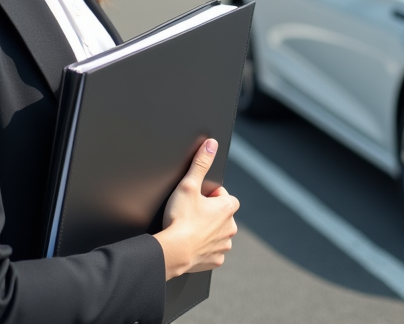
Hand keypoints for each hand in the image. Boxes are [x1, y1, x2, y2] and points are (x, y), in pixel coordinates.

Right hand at [153, 139, 239, 279]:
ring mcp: (223, 245)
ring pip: (218, 233)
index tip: (197, 199)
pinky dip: (204, 248)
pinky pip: (212, 251)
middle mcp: (230, 227)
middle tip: (191, 214)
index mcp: (227, 208)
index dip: (210, 195)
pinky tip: (192, 244)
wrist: (173, 251)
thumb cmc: (180, 219)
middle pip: (222, 215)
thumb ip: (200, 163)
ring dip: (208, 231)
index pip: (224, 195)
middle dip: (210, 213)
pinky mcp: (215, 260)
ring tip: (190, 229)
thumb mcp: (188, 185)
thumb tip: (211, 145)